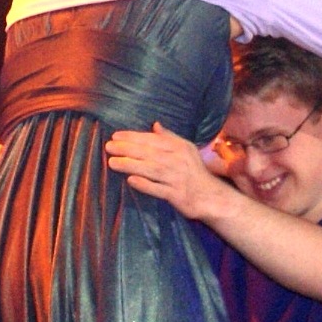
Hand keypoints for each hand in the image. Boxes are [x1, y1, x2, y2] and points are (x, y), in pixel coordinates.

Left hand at [105, 122, 226, 219]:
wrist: (212, 196)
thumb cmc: (195, 172)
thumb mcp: (187, 150)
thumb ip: (170, 137)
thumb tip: (155, 125)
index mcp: (179, 148)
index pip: (153, 140)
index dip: (133, 137)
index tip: (115, 136)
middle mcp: (178, 161)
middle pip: (149, 153)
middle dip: (127, 149)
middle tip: (109, 147)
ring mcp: (177, 178)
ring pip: (151, 170)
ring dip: (131, 165)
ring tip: (112, 163)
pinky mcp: (177, 195)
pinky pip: (158, 189)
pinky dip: (145, 185)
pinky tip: (131, 180)